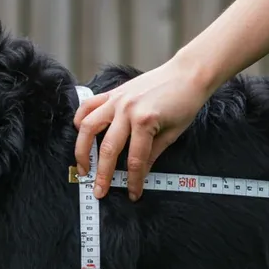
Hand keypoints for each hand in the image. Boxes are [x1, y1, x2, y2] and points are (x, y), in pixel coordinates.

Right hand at [73, 58, 213, 200]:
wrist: (188, 73)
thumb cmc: (185, 103)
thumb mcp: (173, 133)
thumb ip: (152, 154)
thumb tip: (140, 174)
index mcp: (145, 121)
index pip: (135, 160)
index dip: (134, 181)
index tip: (133, 195)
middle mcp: (126, 110)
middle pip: (108, 149)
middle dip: (102, 174)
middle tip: (99, 192)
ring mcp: (117, 99)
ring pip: (88, 127)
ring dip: (82, 150)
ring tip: (83, 167)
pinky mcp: (113, 93)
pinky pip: (89, 106)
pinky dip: (80, 120)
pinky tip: (80, 133)